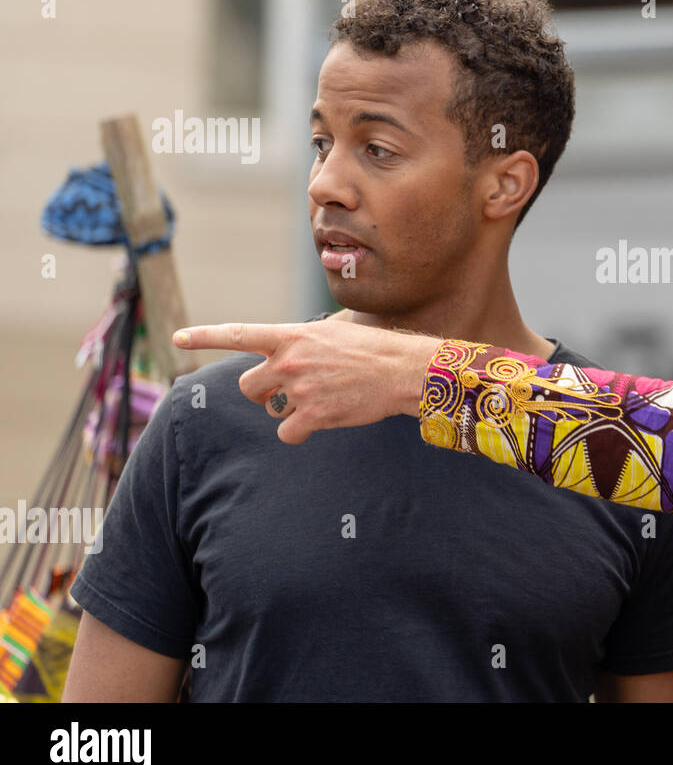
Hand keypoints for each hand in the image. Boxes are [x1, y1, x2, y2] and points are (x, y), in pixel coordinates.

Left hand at [174, 320, 441, 443]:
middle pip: (247, 385)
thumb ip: (302, 342)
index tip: (178, 337)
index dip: (204, 337)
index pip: (239, 334)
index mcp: (291, 335)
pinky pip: (287, 432)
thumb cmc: (372, 349)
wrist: (401, 370)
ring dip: (286, 410)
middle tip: (287, 390)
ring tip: (319, 400)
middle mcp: (288, 360)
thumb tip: (285, 353)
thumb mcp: (332, 333)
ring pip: (269, 409)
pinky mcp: (312, 415)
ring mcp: (298, 389)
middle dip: (262, 391)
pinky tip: (321, 421)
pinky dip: (300, 431)